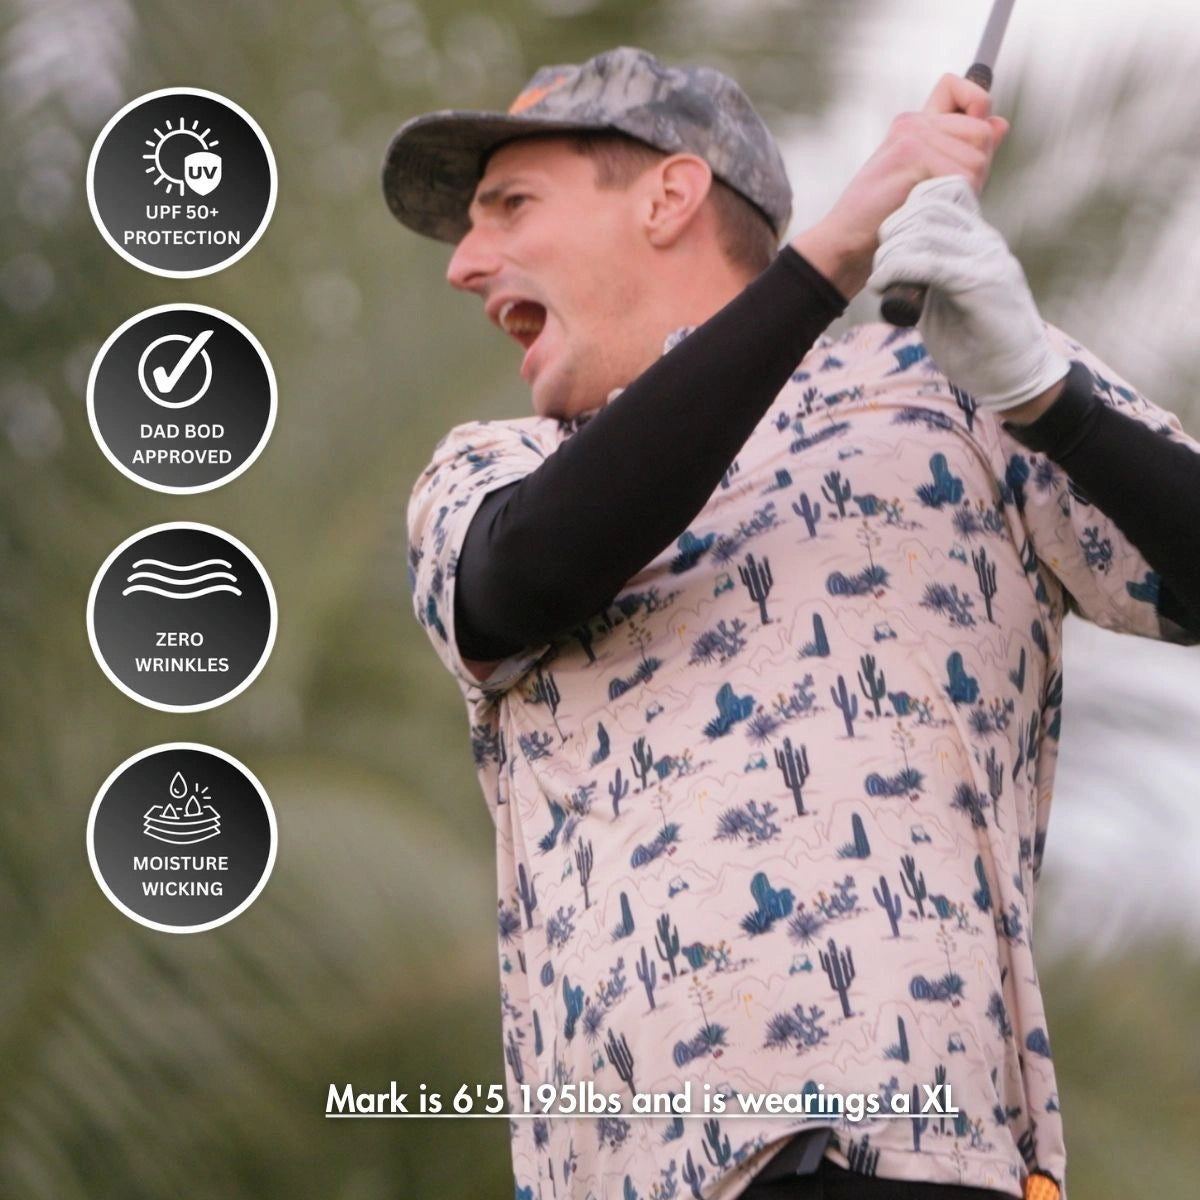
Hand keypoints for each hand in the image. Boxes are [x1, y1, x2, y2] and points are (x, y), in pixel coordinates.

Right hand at [792, 74, 1007, 297]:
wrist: (848, 244)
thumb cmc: (884, 220)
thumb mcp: (931, 180)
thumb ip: (963, 149)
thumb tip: (1000, 123)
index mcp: (917, 125)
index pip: (964, 90)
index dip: (978, 107)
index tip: (969, 141)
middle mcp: (915, 122)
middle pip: (981, 130)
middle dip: (975, 168)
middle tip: (941, 193)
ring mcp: (913, 134)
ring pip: (976, 154)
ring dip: (962, 189)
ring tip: (929, 202)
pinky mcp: (911, 151)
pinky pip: (961, 173)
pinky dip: (950, 198)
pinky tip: (922, 206)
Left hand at [869, 175, 1068, 410]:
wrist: (1017, 377)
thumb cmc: (977, 345)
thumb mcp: (943, 301)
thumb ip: (926, 276)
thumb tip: (893, 262)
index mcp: (979, 240)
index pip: (943, 192)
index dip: (906, 210)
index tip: (889, 247)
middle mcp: (986, 241)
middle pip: (927, 205)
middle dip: (891, 232)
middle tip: (880, 268)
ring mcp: (987, 259)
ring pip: (925, 230)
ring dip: (890, 254)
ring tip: (882, 282)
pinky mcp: (982, 284)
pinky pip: (930, 262)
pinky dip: (897, 270)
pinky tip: (883, 287)